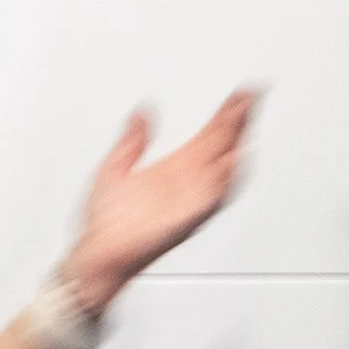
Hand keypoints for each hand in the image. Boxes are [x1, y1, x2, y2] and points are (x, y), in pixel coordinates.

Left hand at [63, 89, 258, 310]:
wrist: (98, 256)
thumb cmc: (106, 225)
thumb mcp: (114, 168)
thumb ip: (132, 141)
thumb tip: (140, 112)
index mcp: (175, 171)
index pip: (209, 136)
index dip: (226, 113)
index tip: (241, 93)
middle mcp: (188, 185)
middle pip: (221, 146)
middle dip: (237, 121)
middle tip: (250, 94)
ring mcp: (189, 202)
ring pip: (224, 170)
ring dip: (237, 145)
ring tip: (246, 119)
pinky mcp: (185, 220)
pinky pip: (211, 200)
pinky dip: (224, 182)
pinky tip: (231, 162)